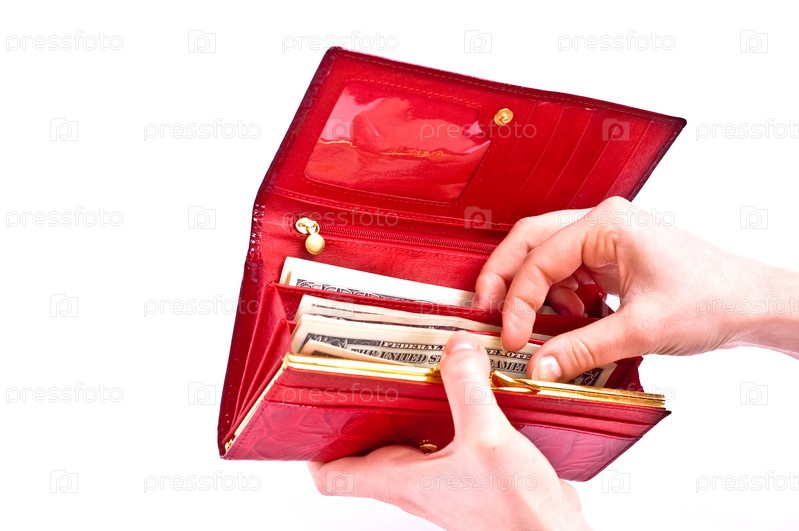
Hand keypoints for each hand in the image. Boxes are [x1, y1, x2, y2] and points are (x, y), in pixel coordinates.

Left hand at [308, 331, 588, 530]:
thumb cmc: (515, 511)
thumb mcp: (486, 437)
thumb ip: (467, 388)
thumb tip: (454, 347)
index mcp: (402, 480)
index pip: (334, 476)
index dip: (315, 451)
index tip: (312, 415)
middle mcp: (415, 482)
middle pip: (368, 450)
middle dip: (364, 413)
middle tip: (364, 374)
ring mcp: (441, 480)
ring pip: (408, 443)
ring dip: (407, 412)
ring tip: (413, 372)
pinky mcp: (468, 474)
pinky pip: (443, 442)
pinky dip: (444, 417)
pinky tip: (464, 392)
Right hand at [474, 196, 798, 381]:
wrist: (754, 304)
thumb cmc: (714, 298)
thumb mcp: (641, 329)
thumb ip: (581, 349)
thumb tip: (538, 366)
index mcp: (606, 225)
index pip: (539, 258)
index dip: (518, 300)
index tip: (512, 336)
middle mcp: (603, 224)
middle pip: (530, 241)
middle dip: (505, 277)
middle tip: (486, 310)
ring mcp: (608, 239)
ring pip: (546, 254)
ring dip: (532, 288)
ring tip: (529, 324)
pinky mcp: (614, 258)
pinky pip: (569, 270)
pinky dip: (558, 295)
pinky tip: (567, 318)